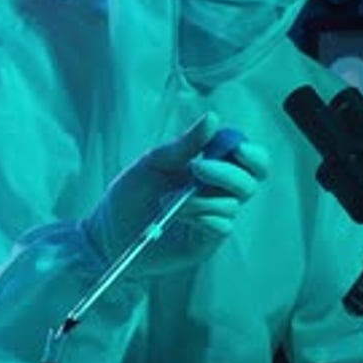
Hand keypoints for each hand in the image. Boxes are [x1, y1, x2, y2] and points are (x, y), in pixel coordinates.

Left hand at [84, 112, 269, 275]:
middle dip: (227, 174)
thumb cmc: (131, 194)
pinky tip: (180, 216)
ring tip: (166, 200)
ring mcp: (213, 221)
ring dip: (200, 199)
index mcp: (212, 171)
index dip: (252, 154)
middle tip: (198, 168)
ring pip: (230, 205)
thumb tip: (213, 118)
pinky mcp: (205, 244)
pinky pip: (221, 227)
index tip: (237, 148)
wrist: (109, 231)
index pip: (250, 162)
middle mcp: (218, 195)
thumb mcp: (155, 161)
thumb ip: (186, 144)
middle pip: (248, 184)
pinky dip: (202, 217)